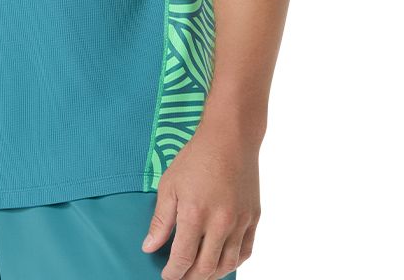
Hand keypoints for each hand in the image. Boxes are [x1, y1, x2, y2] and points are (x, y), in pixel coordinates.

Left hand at [141, 121, 260, 279]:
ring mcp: (240, 222)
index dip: (173, 273)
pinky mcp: (253, 218)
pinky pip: (245, 252)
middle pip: (205, 268)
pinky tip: (222, 262)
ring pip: (227, 264)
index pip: (183, 258)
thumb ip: (160, 220)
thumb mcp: (169, 184)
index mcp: (195, 214)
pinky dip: (233, 262)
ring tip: (199, 274)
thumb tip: (149, 247)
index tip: (167, 276)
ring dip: (211, 275)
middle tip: (181, 278)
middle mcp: (220, 223)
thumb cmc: (196, 158)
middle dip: (190, 278)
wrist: (230, 138)